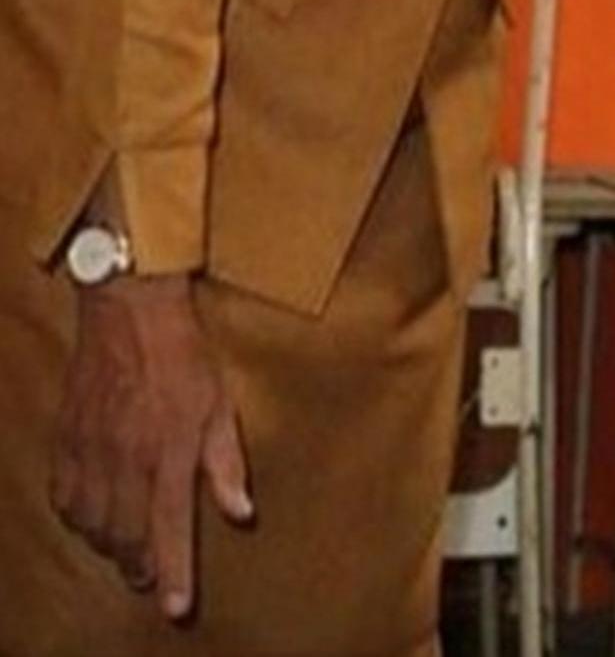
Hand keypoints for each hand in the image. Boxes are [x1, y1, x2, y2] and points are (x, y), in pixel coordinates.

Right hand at [52, 274, 252, 619]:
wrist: (129, 315)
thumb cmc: (183, 359)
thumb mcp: (220, 407)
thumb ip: (226, 464)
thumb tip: (241, 513)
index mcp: (167, 452)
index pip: (169, 528)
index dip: (173, 573)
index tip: (174, 607)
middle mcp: (124, 459)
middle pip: (126, 536)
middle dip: (139, 566)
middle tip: (150, 581)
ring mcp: (90, 451)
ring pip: (92, 524)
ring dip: (110, 547)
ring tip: (128, 556)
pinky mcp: (67, 440)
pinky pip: (65, 498)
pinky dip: (79, 519)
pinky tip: (93, 521)